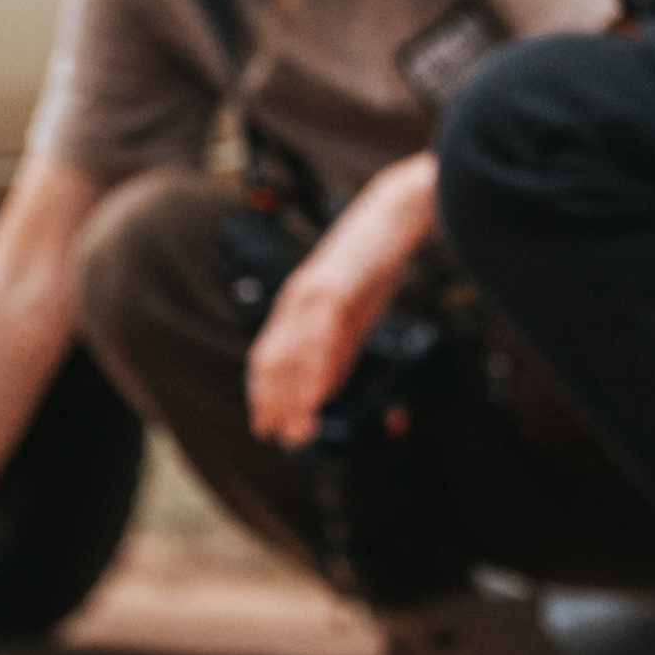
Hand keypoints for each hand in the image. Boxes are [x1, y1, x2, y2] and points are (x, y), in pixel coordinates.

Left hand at [244, 157, 440, 443]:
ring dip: (294, 396)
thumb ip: (338, 348)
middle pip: (272, 360)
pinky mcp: (335, 289)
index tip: (266, 425)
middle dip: (274, 403)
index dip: (263, 393)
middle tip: (280, 438)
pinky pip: (321, 338)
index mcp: (295, 305)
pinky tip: (319, 396)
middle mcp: (296, 301)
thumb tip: (325, 387)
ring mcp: (312, 295)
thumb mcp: (352, 312)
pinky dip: (317, 371)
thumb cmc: (374, 262)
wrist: (392, 216)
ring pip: (293, 354)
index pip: (267, 356)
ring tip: (299, 429)